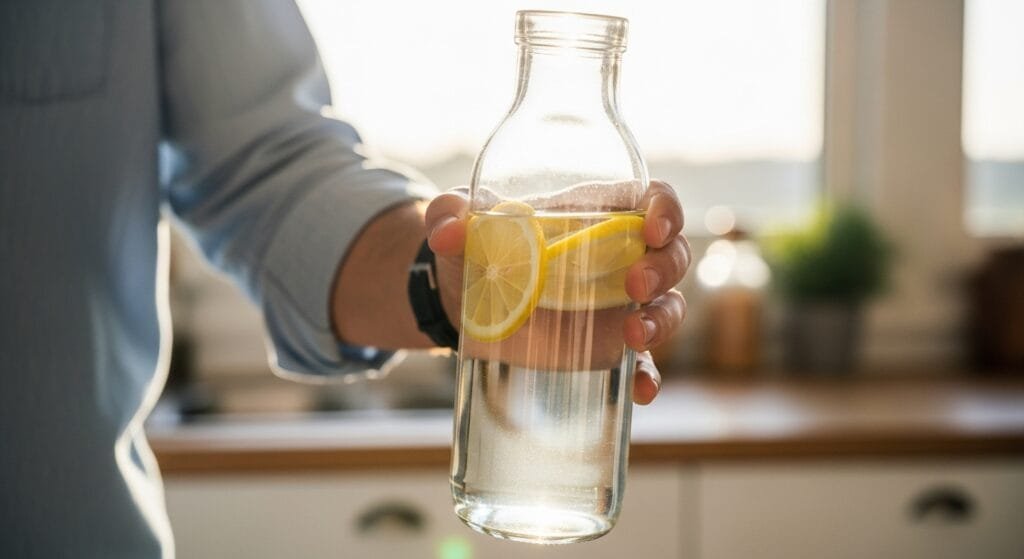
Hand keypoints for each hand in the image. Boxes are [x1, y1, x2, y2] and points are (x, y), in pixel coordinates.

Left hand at [425, 180, 689, 404]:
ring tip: (634, 337)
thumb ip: (448, 215)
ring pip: (667, 307)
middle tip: (633, 285)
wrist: (458, 294)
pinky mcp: (603, 344)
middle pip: (670, 255)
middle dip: (663, 269)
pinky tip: (641, 391)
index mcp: (596, 211)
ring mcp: (617, 304)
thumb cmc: (472, 241)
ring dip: (662, 321)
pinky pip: (640, 363)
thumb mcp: (456, 219)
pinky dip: (647, 377)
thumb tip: (448, 235)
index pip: (653, 199)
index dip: (666, 209)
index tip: (653, 227)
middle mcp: (619, 256)